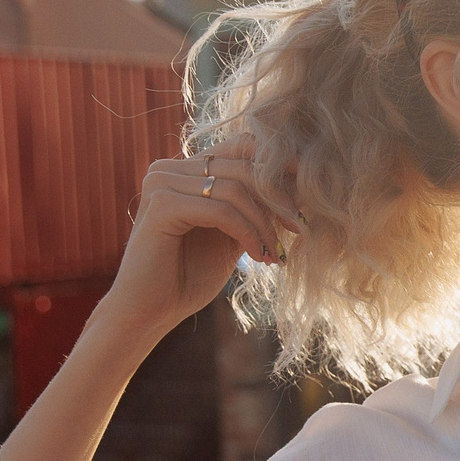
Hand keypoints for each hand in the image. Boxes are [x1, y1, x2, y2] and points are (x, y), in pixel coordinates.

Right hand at [101, 137, 296, 339]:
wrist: (151, 313)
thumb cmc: (189, 276)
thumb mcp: (234, 234)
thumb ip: (256, 207)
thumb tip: (302, 185)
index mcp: (186, 168)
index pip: (242, 147)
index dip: (279, 165)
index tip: (308, 194)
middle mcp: (170, 167)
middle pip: (242, 164)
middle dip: (278, 198)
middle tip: (300, 228)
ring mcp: (161, 183)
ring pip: (235, 188)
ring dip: (264, 222)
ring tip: (276, 252)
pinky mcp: (161, 205)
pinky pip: (221, 210)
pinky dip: (247, 233)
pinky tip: (259, 256)